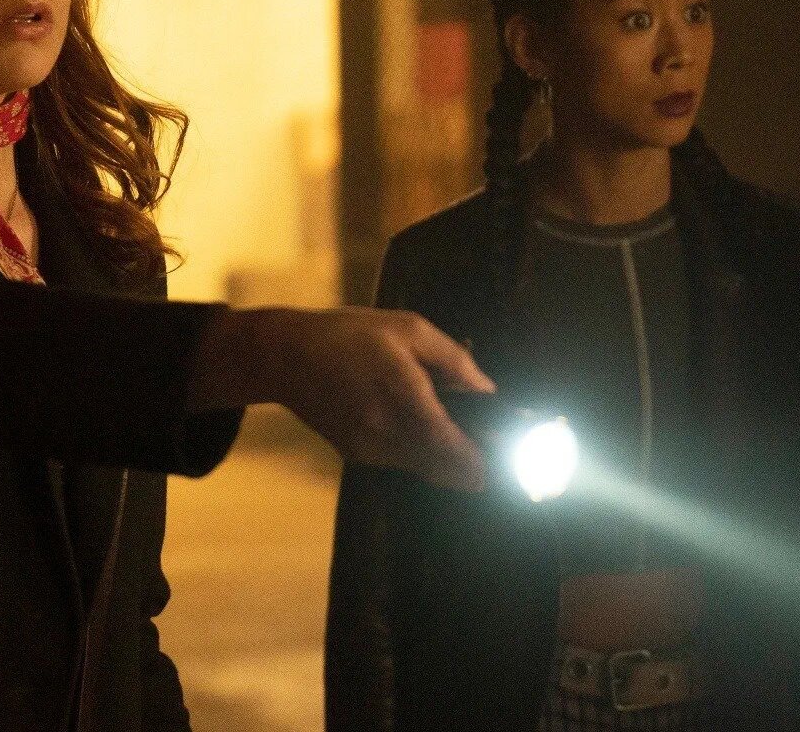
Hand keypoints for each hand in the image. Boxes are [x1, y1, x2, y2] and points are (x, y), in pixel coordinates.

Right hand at [192, 306, 494, 490]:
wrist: (286, 356)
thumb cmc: (351, 334)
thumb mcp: (409, 329)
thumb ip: (455, 362)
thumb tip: (489, 391)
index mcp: (403, 399)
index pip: (454, 449)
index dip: (486, 462)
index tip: (513, 462)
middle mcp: (386, 433)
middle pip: (445, 470)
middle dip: (476, 465)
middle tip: (501, 450)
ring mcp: (369, 449)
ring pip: (426, 469)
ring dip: (450, 461)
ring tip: (470, 435)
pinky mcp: (357, 454)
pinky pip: (404, 461)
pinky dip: (424, 453)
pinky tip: (430, 430)